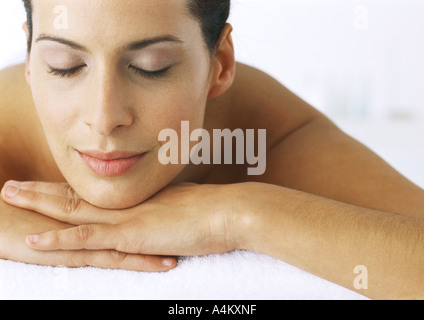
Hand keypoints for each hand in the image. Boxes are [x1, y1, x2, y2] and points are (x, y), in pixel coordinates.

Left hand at [1, 181, 242, 263]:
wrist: (230, 211)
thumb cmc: (213, 210)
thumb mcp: (182, 206)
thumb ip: (165, 208)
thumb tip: (162, 212)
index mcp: (135, 199)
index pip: (93, 193)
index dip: (65, 189)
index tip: (43, 185)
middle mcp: (126, 204)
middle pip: (74, 196)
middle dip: (39, 191)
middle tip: (10, 184)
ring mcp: (127, 219)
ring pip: (73, 211)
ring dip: (38, 204)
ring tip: (9, 195)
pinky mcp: (134, 236)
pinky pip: (90, 239)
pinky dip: (61, 241)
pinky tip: (35, 240)